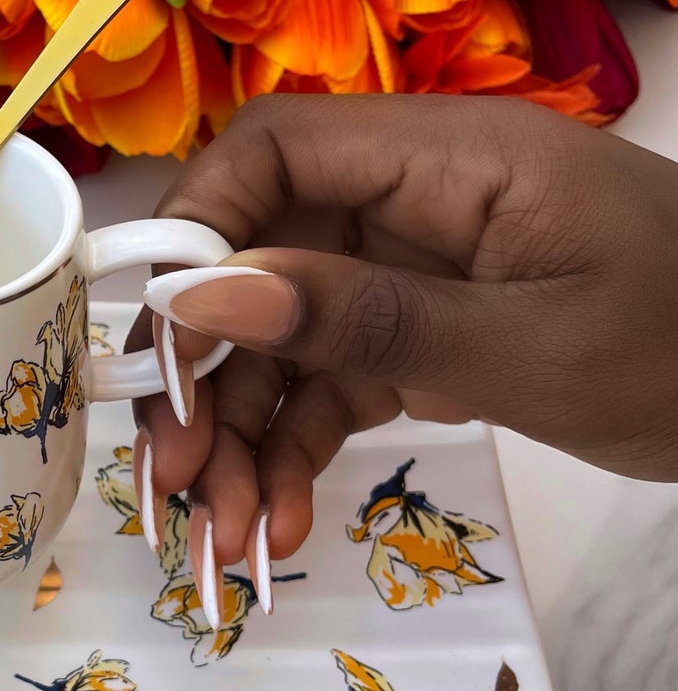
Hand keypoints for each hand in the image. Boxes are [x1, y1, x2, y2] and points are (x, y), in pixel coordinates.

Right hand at [132, 93, 677, 582]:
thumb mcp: (530, 345)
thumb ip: (366, 320)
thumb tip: (204, 296)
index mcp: (444, 160)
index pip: (273, 154)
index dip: (196, 232)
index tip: (159, 343)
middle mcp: (411, 206)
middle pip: (258, 262)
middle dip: (203, 372)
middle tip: (171, 479)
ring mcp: (414, 274)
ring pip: (283, 339)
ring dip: (242, 437)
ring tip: (227, 537)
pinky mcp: (426, 338)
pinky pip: (331, 384)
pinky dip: (297, 452)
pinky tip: (281, 523)